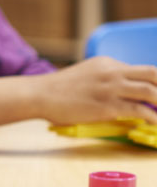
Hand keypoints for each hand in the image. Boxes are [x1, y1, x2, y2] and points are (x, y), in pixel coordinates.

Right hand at [37, 56, 156, 124]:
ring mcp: (110, 88)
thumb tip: (124, 93)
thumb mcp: (86, 74)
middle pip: (153, 74)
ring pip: (150, 92)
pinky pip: (139, 111)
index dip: (156, 82)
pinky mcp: (107, 106)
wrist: (40, 95)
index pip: (142, 70)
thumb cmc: (59, 89)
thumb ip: (106, 79)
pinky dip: (152, 118)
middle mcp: (112, 72)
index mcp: (107, 63)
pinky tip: (155, 124)